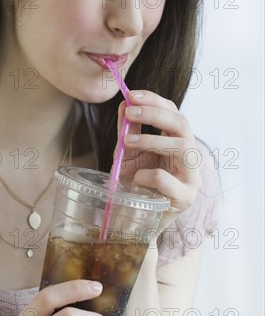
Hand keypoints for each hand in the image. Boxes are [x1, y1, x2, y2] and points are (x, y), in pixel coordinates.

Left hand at [117, 90, 202, 231]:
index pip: (173, 111)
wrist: (136, 220)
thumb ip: (128, 130)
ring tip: (127, 143)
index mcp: (177, 141)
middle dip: (155, 114)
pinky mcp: (186, 197)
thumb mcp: (129, 153)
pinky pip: (168, 179)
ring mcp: (192, 176)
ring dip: (152, 140)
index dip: (154, 100)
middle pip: (182, 123)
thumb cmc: (136, 184)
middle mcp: (190, 155)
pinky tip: (136, 179)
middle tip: (130, 112)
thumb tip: (123, 103)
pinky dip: (148, 175)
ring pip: (182, 147)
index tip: (131, 95)